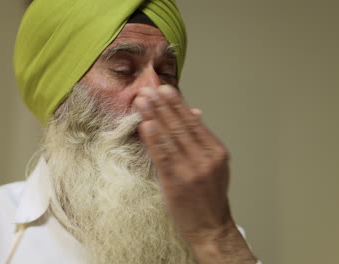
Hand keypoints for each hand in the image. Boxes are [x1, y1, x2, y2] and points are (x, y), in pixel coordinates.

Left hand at [134, 85, 256, 262]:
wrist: (211, 228)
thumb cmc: (209, 197)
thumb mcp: (213, 164)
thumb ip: (201, 139)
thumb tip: (194, 113)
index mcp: (216, 151)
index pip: (193, 122)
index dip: (177, 104)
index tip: (164, 88)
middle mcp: (206, 158)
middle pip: (181, 126)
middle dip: (163, 105)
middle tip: (149, 88)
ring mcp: (192, 170)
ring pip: (171, 137)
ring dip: (154, 116)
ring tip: (143, 101)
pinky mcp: (177, 182)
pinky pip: (163, 156)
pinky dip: (153, 139)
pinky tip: (145, 126)